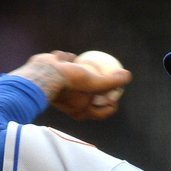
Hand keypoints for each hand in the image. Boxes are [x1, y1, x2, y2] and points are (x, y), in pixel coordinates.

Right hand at [10, 51, 131, 119]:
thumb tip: (127, 77)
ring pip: (75, 84)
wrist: (43, 75)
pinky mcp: (52, 81)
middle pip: (89, 98)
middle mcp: (70, 105)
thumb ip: (112, 82)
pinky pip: (63, 73)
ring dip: (81, 76)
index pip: (101, 112)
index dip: (112, 105)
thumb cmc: (71, 82)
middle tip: (107, 80)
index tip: (116, 96)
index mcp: (81, 111)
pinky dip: (68, 65)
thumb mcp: (96, 83)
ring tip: (90, 66)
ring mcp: (60, 93)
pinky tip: (74, 57)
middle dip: (98, 90)